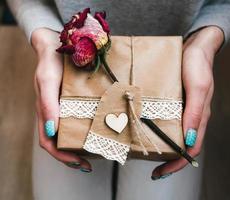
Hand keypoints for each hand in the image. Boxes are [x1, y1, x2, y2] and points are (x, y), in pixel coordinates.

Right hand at [32, 28, 90, 171]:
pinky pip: (76, 121)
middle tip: (90, 164)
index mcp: (45, 113)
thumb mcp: (47, 82)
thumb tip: (52, 130)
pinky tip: (97, 132)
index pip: (49, 142)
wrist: (55, 48)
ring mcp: (63, 109)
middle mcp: (53, 115)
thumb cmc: (50, 65)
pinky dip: (85, 131)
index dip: (62, 156)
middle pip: (59, 143)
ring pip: (68, 134)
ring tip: (96, 153)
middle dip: (73, 157)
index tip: (80, 163)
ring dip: (80, 147)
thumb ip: (47, 104)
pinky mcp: (71, 102)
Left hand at [152, 26, 223, 178]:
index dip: (177, 163)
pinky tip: (146, 130)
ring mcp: (182, 110)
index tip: (162, 172)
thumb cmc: (197, 65)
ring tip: (147, 154)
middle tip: (152, 169)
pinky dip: (158, 130)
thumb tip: (189, 139)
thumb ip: (194, 112)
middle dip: (168, 160)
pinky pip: (167, 120)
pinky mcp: (174, 102)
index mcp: (198, 117)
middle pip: (181, 145)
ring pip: (173, 134)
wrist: (194, 48)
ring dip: (162, 147)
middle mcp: (190, 117)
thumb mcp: (198, 87)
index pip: (191, 148)